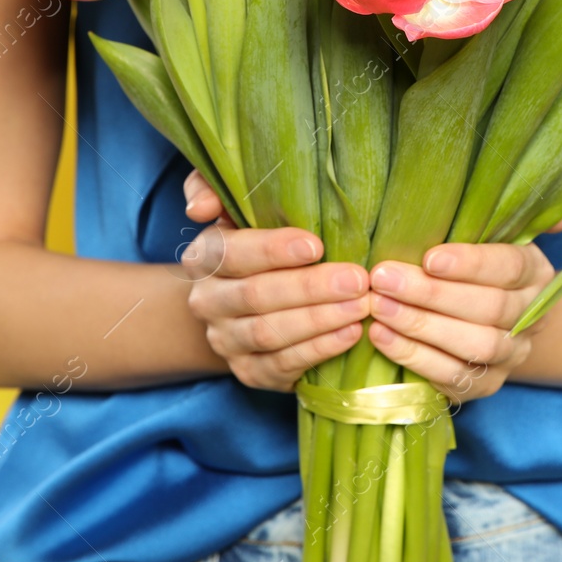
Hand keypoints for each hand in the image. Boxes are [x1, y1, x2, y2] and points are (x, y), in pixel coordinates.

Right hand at [181, 171, 370, 391]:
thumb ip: (213, 188)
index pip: (231, 252)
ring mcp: (226, 341)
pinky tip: (351, 333)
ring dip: (320, 320)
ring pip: (270, 333)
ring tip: (361, 305)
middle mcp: (207, 302)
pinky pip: (283, 365)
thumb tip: (199, 207)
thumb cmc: (256, 247)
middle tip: (357, 279)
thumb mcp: (236, 210)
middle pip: (256, 296)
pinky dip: (320, 350)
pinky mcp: (249, 373)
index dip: (272, 250)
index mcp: (203, 258)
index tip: (317, 245)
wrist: (242, 307)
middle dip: (311, 288)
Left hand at [366, 225, 561, 402]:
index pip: (508, 266)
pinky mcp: (488, 385)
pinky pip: (454, 377)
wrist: (498, 321)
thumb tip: (559, 215)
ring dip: (420, 327)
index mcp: (535, 272)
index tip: (429, 258)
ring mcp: (512, 354)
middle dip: (430, 294)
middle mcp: (531, 316)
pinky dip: (415, 358)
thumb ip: (506, 217)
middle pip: (487, 308)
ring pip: (473, 346)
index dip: (470, 264)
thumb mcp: (492, 236)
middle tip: (383, 279)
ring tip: (379, 308)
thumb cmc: (479, 267)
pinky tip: (382, 337)